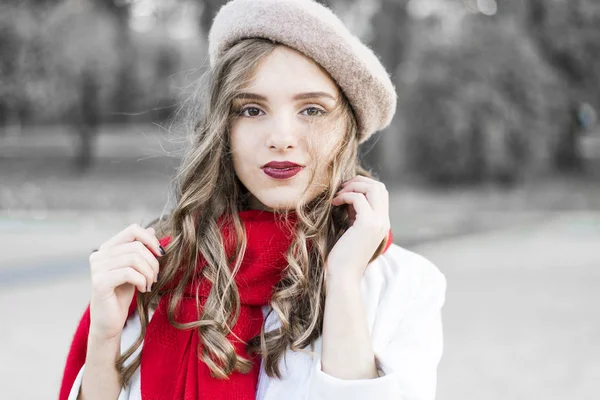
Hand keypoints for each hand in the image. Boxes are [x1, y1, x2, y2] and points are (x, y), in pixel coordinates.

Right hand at [88, 224, 163, 339]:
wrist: (109, 321)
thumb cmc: (122, 294)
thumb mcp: (135, 268)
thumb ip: (140, 250)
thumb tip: (152, 229)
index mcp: (107, 248)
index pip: (133, 230)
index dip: (151, 239)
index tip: (161, 254)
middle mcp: (99, 255)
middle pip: (137, 246)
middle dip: (153, 262)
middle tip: (156, 277)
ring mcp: (97, 268)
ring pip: (135, 259)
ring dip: (149, 273)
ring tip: (150, 284)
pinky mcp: (99, 282)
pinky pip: (129, 273)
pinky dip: (142, 281)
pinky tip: (143, 289)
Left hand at [328, 176, 389, 283]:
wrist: (344, 277)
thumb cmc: (343, 257)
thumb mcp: (352, 230)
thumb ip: (355, 215)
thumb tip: (348, 197)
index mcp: (382, 223)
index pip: (381, 193)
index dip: (363, 186)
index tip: (345, 191)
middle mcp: (384, 221)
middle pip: (379, 187)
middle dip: (359, 182)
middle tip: (341, 189)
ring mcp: (378, 222)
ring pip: (373, 188)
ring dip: (352, 186)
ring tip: (337, 196)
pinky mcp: (367, 224)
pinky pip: (358, 198)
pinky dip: (345, 196)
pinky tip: (334, 203)